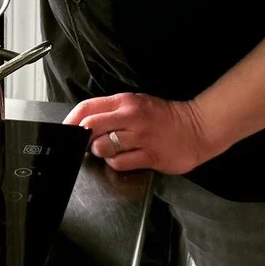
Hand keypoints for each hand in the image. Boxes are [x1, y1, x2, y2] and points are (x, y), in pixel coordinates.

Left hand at [66, 91, 217, 173]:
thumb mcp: (138, 104)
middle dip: (84, 138)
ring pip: (103, 147)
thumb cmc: (165, 118)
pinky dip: (116, 163)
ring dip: (101, 151)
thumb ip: (113, 111)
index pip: (87, 107)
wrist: (197, 128)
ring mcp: (141, 137)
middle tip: (89, 143)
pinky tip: (124, 158)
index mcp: (126, 102)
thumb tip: (86, 123)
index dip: (71, 120)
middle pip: (90, 127)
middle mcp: (132, 117)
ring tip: (111, 150)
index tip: (67, 129)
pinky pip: (119, 162)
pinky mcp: (150, 155)